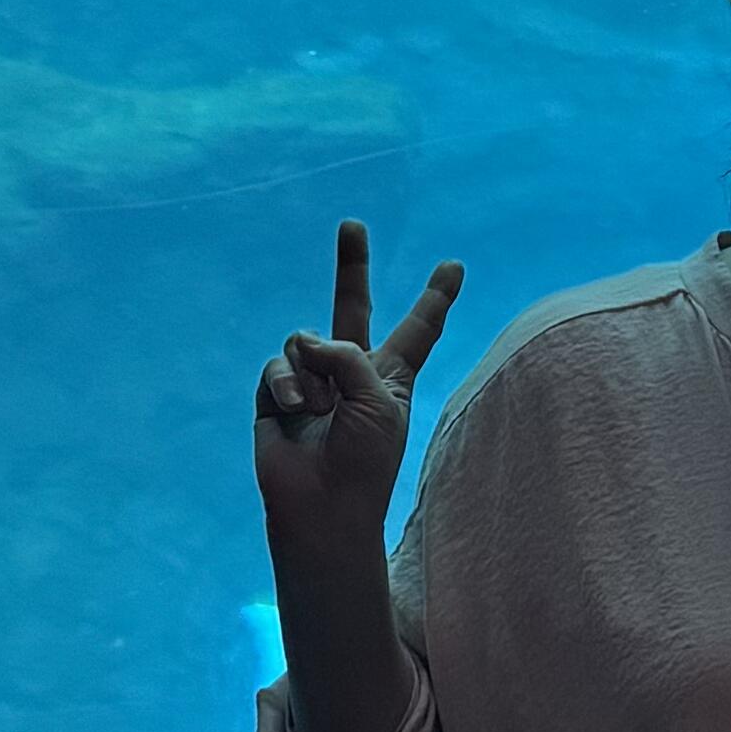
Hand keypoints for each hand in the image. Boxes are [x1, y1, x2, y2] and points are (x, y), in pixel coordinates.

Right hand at [255, 223, 461, 550]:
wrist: (323, 507)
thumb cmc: (365, 460)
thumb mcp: (379, 397)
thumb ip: (347, 353)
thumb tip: (302, 339)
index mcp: (393, 375)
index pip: (419, 328)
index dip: (435, 297)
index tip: (454, 266)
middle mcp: (352, 371)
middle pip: (352, 306)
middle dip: (352, 266)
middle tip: (353, 224)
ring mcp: (312, 381)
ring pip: (304, 339)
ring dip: (314, 373)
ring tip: (321, 412)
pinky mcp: (277, 394)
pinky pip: (278, 365)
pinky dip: (288, 384)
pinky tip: (297, 411)